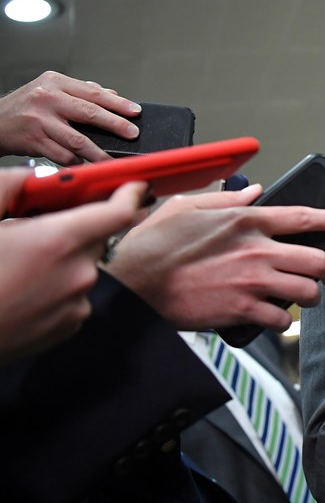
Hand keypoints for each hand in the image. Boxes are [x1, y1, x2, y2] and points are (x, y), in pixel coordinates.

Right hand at [0, 71, 141, 163]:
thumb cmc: (26, 107)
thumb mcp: (50, 89)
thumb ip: (81, 91)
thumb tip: (113, 94)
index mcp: (55, 82)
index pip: (94, 93)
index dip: (118, 103)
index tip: (135, 112)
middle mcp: (47, 98)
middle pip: (89, 113)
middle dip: (116, 125)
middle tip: (132, 134)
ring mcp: (39, 120)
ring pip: (78, 139)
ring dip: (99, 152)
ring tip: (115, 158)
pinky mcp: (34, 141)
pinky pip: (63, 155)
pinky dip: (78, 161)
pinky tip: (87, 163)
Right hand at [0, 174, 147, 361]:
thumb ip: (8, 187)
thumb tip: (31, 177)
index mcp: (58, 240)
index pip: (117, 212)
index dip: (129, 194)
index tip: (134, 187)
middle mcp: (78, 272)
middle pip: (96, 238)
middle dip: (75, 228)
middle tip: (35, 233)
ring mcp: (77, 302)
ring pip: (81, 267)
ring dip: (61, 261)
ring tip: (19, 269)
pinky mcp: (71, 325)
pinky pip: (75, 295)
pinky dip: (57, 288)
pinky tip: (23, 291)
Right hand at [104, 187, 324, 330]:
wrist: (133, 286)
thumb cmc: (154, 245)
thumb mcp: (186, 207)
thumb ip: (226, 200)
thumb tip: (255, 191)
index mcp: (245, 221)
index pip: (303, 217)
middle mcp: (257, 250)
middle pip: (317, 260)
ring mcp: (252, 282)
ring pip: (307, 292)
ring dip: (312, 297)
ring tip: (307, 298)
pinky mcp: (242, 310)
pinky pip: (281, 318)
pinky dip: (283, 319)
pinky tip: (276, 316)